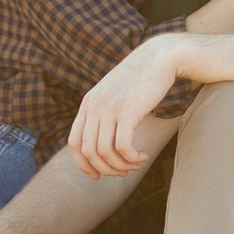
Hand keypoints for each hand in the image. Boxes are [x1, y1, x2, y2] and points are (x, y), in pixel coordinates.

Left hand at [69, 37, 180, 177]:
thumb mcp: (114, 94)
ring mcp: (109, 108)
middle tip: (124, 172)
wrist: (159, 58)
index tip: (98, 175)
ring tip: (137, 164)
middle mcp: (94, 106)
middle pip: (89, 152)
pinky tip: (143, 156)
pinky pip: (123, 147)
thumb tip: (104, 145)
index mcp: (88, 104)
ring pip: (106, 153)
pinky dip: (132, 159)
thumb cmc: (140, 79)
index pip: (74, 143)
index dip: (83, 164)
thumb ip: (105, 113)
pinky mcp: (127, 111)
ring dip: (122, 166)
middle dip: (106, 169)